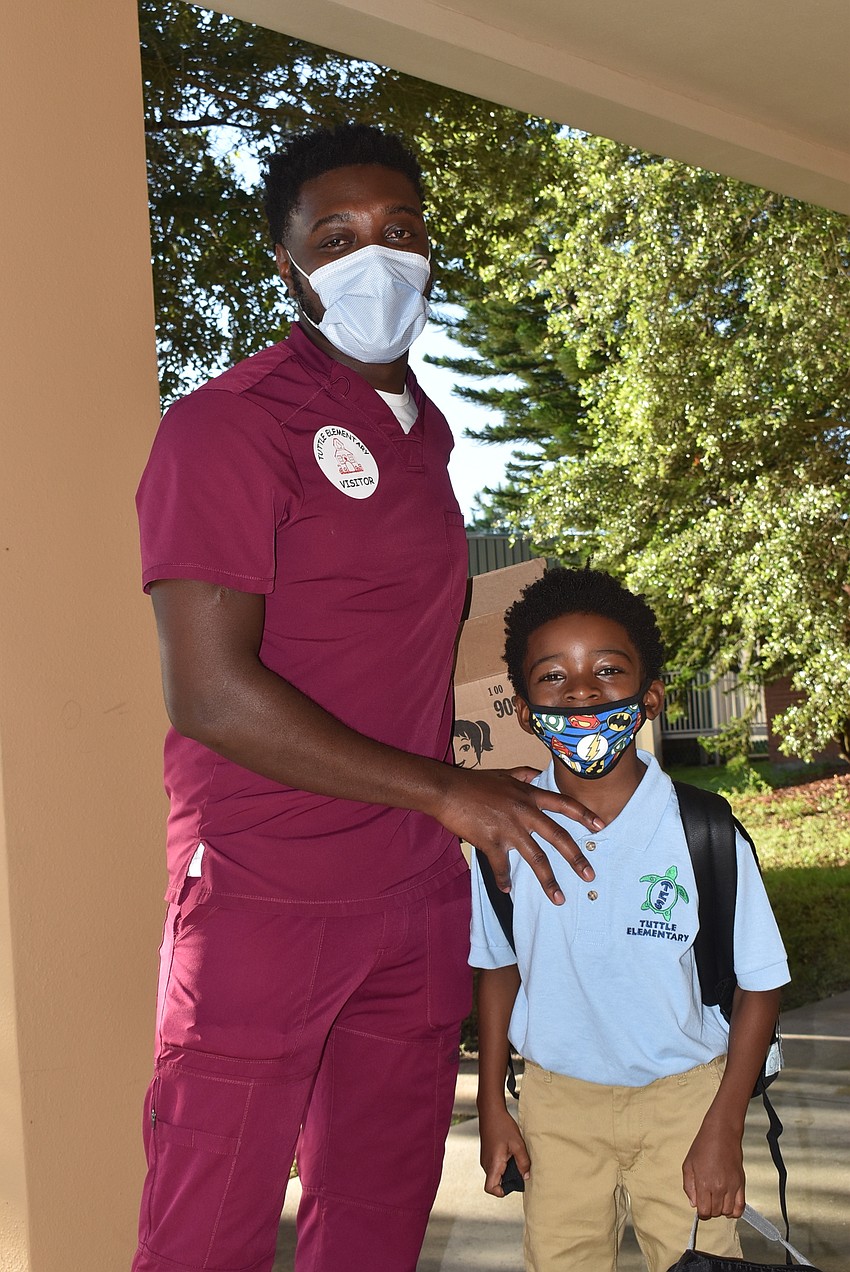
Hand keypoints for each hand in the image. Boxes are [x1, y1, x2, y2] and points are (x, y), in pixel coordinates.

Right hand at [435, 765, 600, 901]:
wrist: (447, 790)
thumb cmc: (474, 782)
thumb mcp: (503, 774)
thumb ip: (523, 774)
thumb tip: (538, 773)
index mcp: (528, 795)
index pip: (563, 804)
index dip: (584, 815)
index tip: (601, 826)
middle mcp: (524, 812)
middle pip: (557, 837)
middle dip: (576, 857)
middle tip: (589, 875)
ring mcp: (509, 828)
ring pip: (536, 858)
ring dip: (549, 880)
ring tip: (559, 898)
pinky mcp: (491, 841)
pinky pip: (502, 867)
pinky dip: (504, 880)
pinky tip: (507, 889)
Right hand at [479, 1106, 530, 1196]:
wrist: (491, 1112)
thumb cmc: (503, 1126)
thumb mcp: (518, 1144)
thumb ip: (523, 1162)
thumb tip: (527, 1177)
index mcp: (493, 1164)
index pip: (491, 1188)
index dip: (501, 1192)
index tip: (514, 1183)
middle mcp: (487, 1164)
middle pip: (495, 1182)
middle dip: (508, 1181)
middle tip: (520, 1169)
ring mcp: (485, 1159)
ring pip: (495, 1174)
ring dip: (506, 1171)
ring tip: (515, 1158)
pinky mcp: (487, 1154)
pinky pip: (495, 1166)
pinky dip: (503, 1164)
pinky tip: (510, 1153)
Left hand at [682, 1115, 745, 1218]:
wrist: (722, 1133)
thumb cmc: (703, 1145)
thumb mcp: (688, 1164)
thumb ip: (689, 1186)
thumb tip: (693, 1203)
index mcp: (704, 1183)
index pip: (704, 1212)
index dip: (701, 1213)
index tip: (700, 1208)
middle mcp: (719, 1187)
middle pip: (716, 1213)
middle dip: (710, 1210)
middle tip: (707, 1200)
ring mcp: (732, 1186)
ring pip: (728, 1212)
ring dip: (721, 1210)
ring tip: (717, 1199)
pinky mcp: (741, 1183)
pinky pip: (741, 1207)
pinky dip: (735, 1211)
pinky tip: (728, 1206)